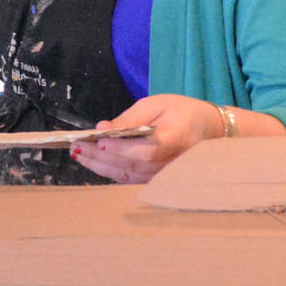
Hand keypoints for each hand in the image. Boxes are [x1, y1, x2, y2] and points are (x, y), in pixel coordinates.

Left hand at [69, 94, 227, 183]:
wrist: (209, 131)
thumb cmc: (183, 112)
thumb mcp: (158, 104)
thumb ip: (130, 118)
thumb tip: (102, 129)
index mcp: (176, 138)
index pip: (146, 150)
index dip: (121, 150)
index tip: (99, 141)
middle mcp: (171, 163)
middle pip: (131, 166)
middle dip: (100, 157)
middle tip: (76, 146)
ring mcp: (164, 176)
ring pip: (127, 176)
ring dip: (99, 166)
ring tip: (78, 153)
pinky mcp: (156, 181)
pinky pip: (129, 179)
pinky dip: (108, 171)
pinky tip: (92, 161)